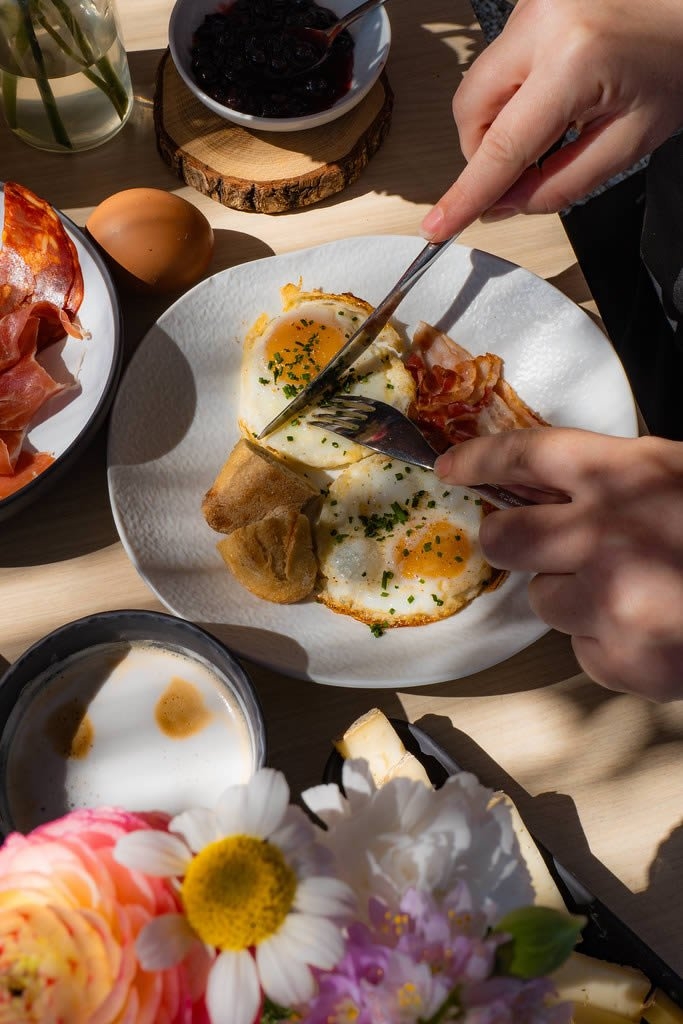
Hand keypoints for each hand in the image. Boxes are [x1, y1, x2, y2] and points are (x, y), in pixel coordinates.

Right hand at [421, 0, 682, 240]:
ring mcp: (532, 4)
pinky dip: (515, 93)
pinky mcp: (530, 2)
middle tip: (523, 172)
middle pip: (471, 112)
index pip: (501, 147)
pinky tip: (554, 94)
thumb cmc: (675, 59)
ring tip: (550, 124)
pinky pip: (499, 64)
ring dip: (500, 122)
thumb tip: (504, 205)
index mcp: (574, 58)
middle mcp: (543, 22)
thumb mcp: (628, 142)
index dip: (467, 194)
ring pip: (479, 89)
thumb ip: (561, 183)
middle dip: (485, 154)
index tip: (438, 226)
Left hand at [434, 429, 682, 700]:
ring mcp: (607, 602)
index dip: (479, 460)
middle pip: (504, 537)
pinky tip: (653, 628)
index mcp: (624, 475)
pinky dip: (605, 640)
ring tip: (634, 590)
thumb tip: (548, 491)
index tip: (451, 467)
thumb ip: (616, 479)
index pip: (524, 456)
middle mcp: (604, 535)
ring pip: (541, 598)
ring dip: (571, 594)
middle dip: (509, 540)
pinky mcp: (619, 659)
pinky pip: (580, 647)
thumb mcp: (678, 476)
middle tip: (531, 543)